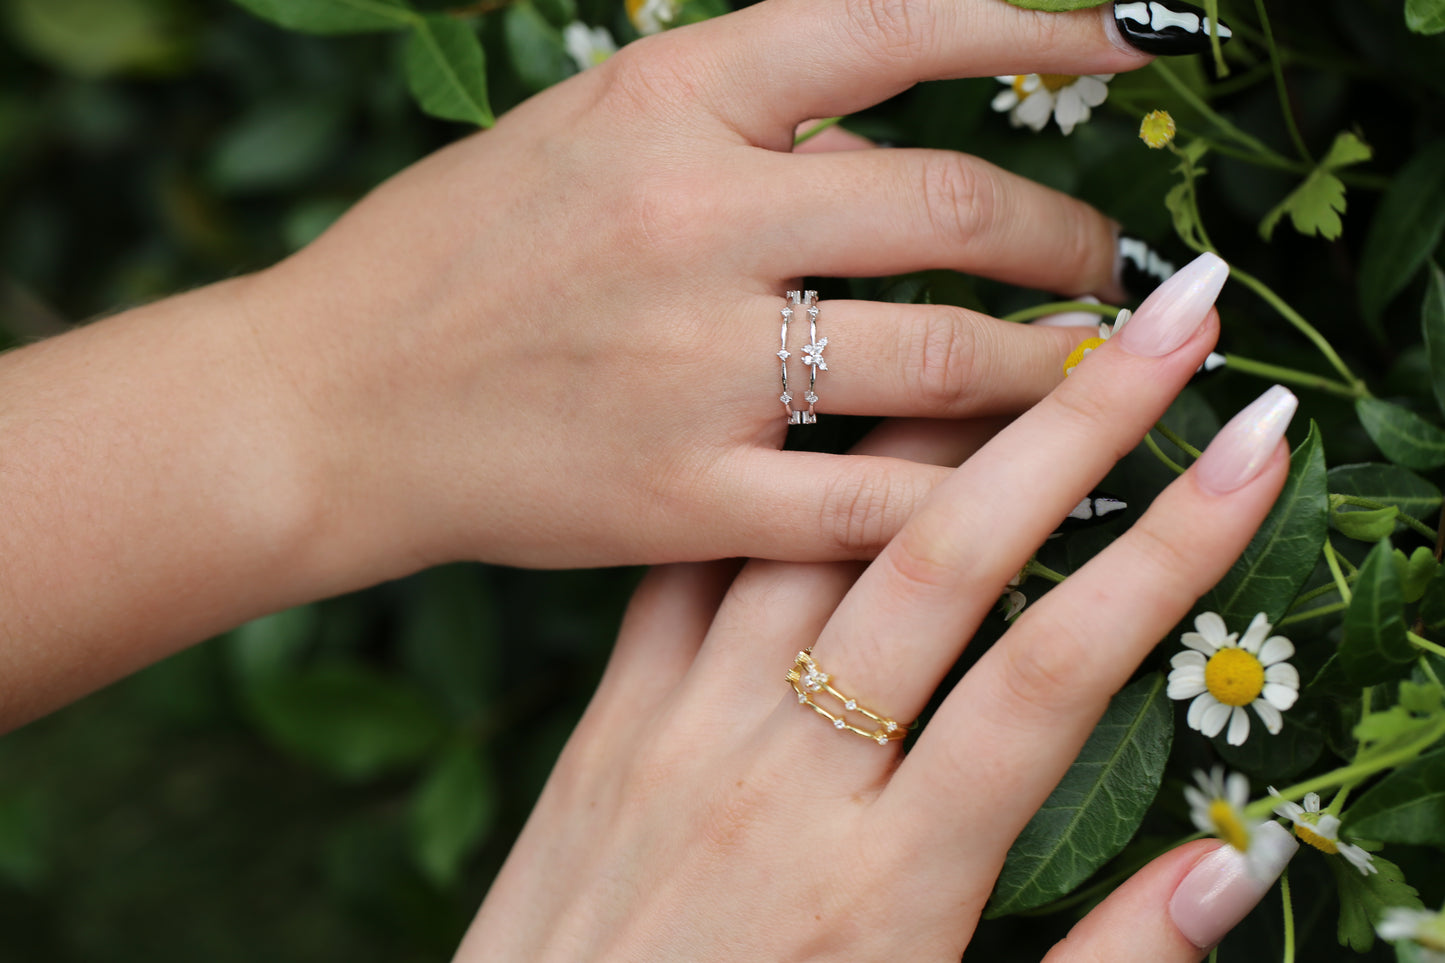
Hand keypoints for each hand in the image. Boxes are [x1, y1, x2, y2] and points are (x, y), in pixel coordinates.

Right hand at [250, 0, 1168, 568]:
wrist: (329, 402)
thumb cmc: (457, 255)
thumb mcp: (587, 128)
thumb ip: (740, 118)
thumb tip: (898, 130)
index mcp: (668, 99)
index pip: (891, 25)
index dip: (1033, 26)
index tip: (1130, 50)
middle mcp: (694, 219)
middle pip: (954, 207)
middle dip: (1065, 240)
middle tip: (1107, 266)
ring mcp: (694, 367)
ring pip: (946, 360)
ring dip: (1050, 369)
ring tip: (1083, 372)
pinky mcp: (683, 498)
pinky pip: (879, 504)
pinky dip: (972, 496)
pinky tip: (1023, 492)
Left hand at [456, 255, 1299, 960]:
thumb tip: (1238, 865)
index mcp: (891, 884)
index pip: (1057, 675)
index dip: (1169, 552)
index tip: (1250, 448)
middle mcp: (784, 781)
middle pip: (944, 563)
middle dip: (1065, 426)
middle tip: (1155, 320)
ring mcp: (681, 735)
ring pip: (811, 532)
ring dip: (914, 414)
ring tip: (994, 310)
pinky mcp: (607, 721)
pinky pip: (688, 569)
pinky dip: (759, 477)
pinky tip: (806, 393)